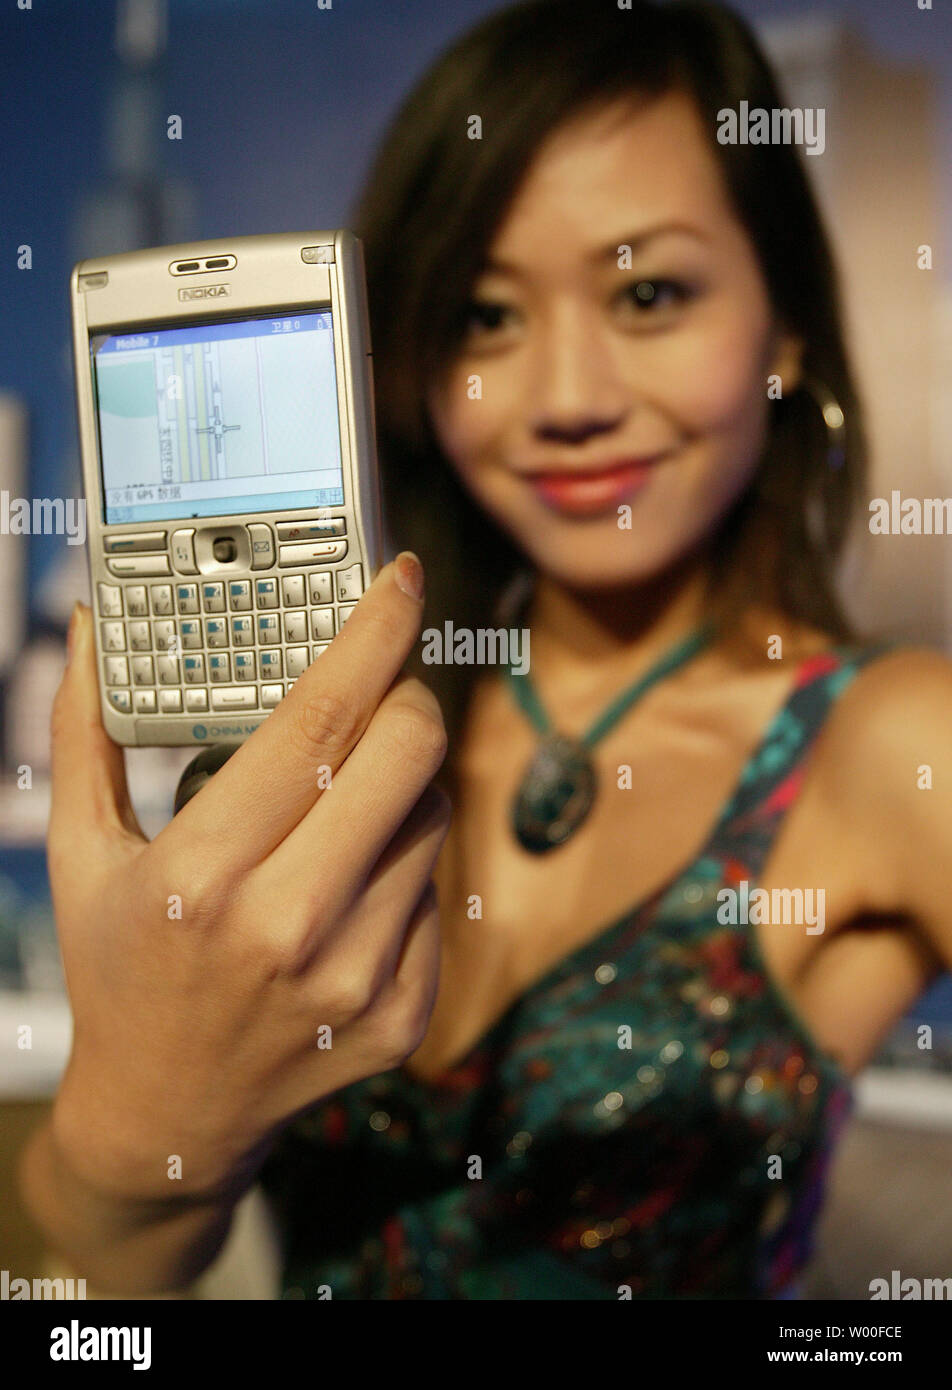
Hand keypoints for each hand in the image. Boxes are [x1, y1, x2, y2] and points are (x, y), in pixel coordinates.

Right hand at [47, 553, 448, 1202]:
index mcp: (203, 875)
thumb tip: (92, 629)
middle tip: (380, 692)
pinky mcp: (401, 1016)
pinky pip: (437, 889)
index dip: (372, 635)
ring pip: (433, 817)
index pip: (320, 722)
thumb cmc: (120, 972)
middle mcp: (288, 929)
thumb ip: (84, 735)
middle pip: (410, 755)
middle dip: (407, 698)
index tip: (403, 579)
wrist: (168, 1117)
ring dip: (402, 786)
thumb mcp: (82, 856)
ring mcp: (355, 979)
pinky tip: (346, 886)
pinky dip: (405, 862)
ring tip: (338, 808)